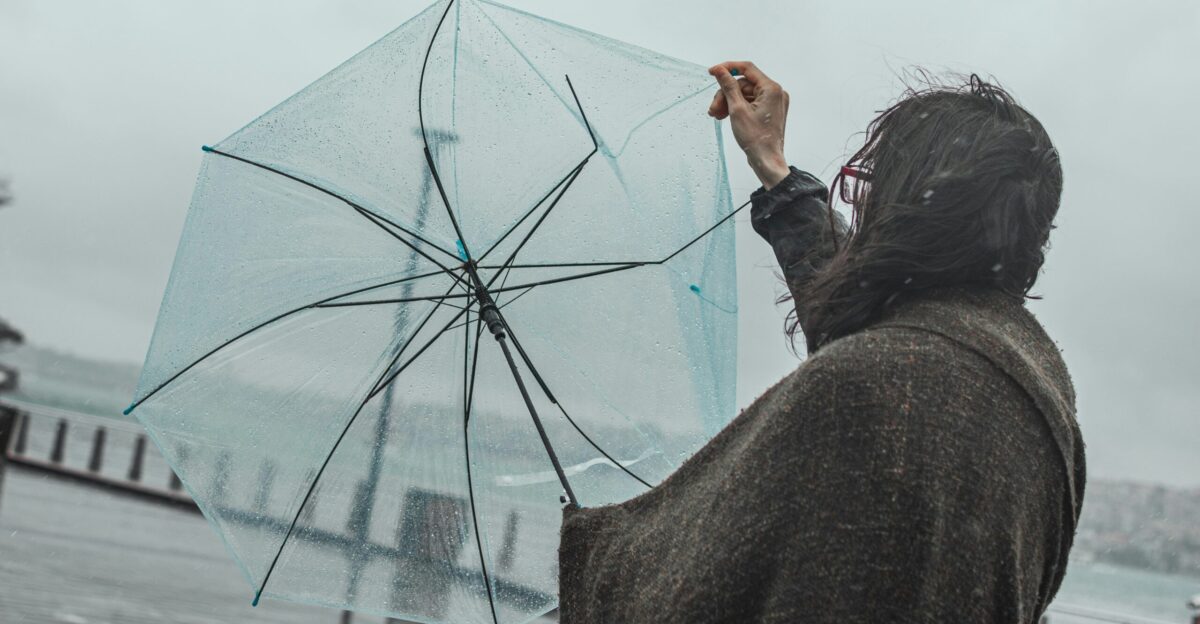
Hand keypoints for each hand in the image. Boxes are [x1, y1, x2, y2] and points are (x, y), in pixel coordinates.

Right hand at [708, 61, 790, 189]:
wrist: (766, 160)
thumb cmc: (756, 139)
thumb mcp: (737, 110)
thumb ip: (728, 87)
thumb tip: (720, 71)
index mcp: (771, 89)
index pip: (747, 68)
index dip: (727, 68)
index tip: (712, 72)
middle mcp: (775, 93)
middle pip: (744, 84)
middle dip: (726, 94)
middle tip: (713, 108)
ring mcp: (774, 102)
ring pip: (745, 94)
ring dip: (729, 102)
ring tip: (716, 115)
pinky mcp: (769, 111)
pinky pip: (750, 103)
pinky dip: (737, 108)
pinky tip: (725, 116)